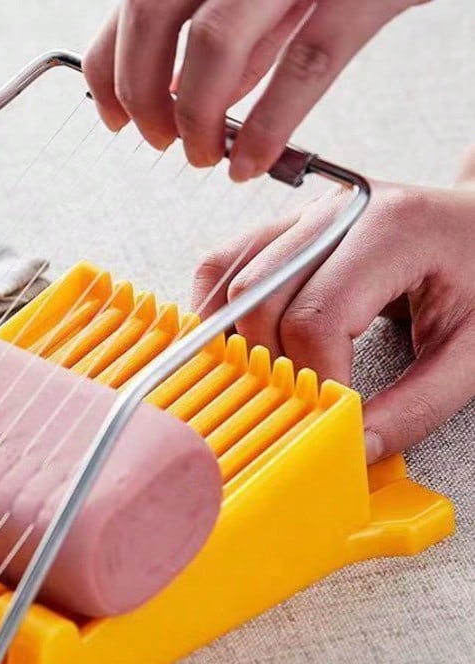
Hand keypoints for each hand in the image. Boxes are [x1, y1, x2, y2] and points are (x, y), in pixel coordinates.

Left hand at [83, 0, 428, 179]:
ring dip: (194, 117)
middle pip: (152, 19)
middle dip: (144, 98)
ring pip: (214, 44)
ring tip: (202, 155)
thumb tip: (183, 93)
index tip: (113, 115)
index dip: (110, 72)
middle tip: (159, 141)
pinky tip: (249, 163)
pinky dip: (265, 129)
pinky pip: (302, 67)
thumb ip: (221, 26)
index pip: (130, 8)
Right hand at [190, 172, 474, 461]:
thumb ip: (418, 404)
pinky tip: (240, 343)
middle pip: (260, 298)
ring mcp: (307, 214)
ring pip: (229, 280)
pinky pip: (224, 265)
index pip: (316, 317)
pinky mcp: (287, 226)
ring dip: (235, 340)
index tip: (332, 415)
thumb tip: (356, 448)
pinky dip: (218, 310)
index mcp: (393, 229)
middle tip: (301, 401)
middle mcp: (339, 212)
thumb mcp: (474, 349)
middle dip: (272, 365)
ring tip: (270, 376)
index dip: (314, 379)